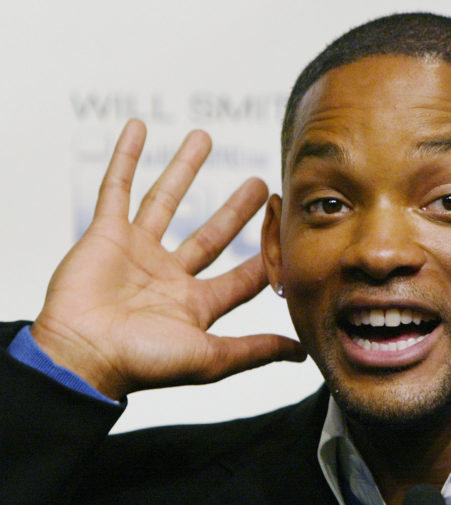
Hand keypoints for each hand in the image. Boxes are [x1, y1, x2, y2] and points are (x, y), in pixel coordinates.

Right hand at [31, 120, 305, 399]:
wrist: (82, 356)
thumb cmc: (144, 363)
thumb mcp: (211, 358)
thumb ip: (255, 350)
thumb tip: (302, 354)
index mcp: (196, 304)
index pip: (241, 276)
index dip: (266, 255)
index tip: (288, 231)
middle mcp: (170, 276)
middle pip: (212, 233)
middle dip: (236, 209)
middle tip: (261, 184)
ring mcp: (138, 252)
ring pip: (166, 200)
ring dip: (185, 168)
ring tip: (204, 137)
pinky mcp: (106, 234)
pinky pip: (116, 188)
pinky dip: (125, 157)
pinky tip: (138, 128)